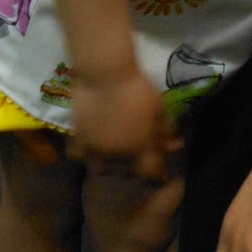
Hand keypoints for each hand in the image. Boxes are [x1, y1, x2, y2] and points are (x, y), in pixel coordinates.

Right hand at [67, 65, 178, 180]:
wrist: (105, 74)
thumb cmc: (138, 88)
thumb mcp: (160, 108)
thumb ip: (166, 130)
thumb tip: (174, 143)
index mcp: (140, 149)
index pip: (152, 174)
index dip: (159, 177)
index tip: (162, 175)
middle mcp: (117, 156)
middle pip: (127, 174)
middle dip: (135, 168)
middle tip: (139, 156)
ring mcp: (95, 150)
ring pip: (102, 170)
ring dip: (111, 166)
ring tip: (115, 154)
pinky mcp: (77, 139)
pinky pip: (79, 156)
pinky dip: (85, 155)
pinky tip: (91, 148)